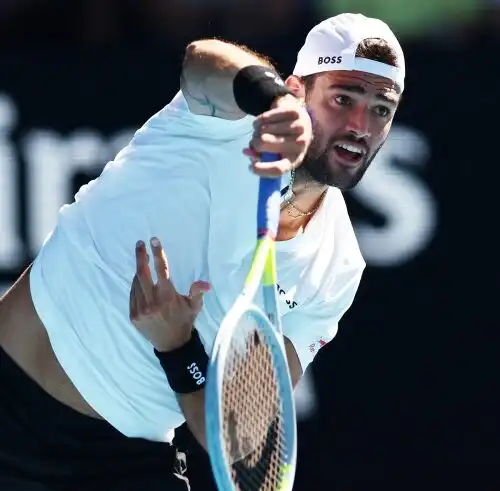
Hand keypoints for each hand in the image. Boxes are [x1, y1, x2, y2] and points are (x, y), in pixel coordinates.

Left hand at [129, 237, 210, 351]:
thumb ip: (197, 293)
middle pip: (142, 273)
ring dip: (138, 271)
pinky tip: (139, 280)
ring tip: (142, 262)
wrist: (172, 344)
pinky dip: (135, 284)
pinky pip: (132, 294)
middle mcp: (152, 302)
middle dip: (140, 256)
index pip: (161, 270)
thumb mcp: (194, 307)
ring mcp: (141, 309)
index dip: (157, 253)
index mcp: (168, 296)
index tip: (154, 240)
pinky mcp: (133, 315)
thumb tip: (206, 284)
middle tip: (140, 244)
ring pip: (136, 283)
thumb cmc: (184, 321)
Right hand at [245, 94, 312, 176]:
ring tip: (261, 130)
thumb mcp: (273, 153)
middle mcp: (300, 145)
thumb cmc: (282, 141)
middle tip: (255, 141)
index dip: (263, 169)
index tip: (251, 167)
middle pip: (265, 143)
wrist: (298, 119)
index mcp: (295, 159)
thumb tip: (246, 151)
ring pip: (264, 129)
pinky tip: (263, 121)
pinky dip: (260, 119)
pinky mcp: (294, 113)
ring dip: (258, 130)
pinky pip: (267, 117)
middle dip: (255, 142)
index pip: (278, 169)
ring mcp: (299, 127)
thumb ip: (258, 156)